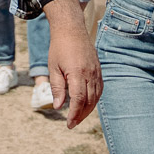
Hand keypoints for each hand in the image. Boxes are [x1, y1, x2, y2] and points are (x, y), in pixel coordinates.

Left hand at [42, 0, 102, 127]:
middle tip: (72, 124)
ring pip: (96, 97)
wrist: (71, 29)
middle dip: (81, 115)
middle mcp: (90, 74)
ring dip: (88, 110)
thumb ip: (57, 88)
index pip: (79, 100)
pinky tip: (87, 104)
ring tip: (78, 117)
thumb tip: (57, 106)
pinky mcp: (98, 70)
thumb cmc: (59, 48)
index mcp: (77, 73)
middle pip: (89, 101)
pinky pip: (99, 89)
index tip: (69, 124)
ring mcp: (96, 72)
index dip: (74, 114)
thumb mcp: (53, 67)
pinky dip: (94, 100)